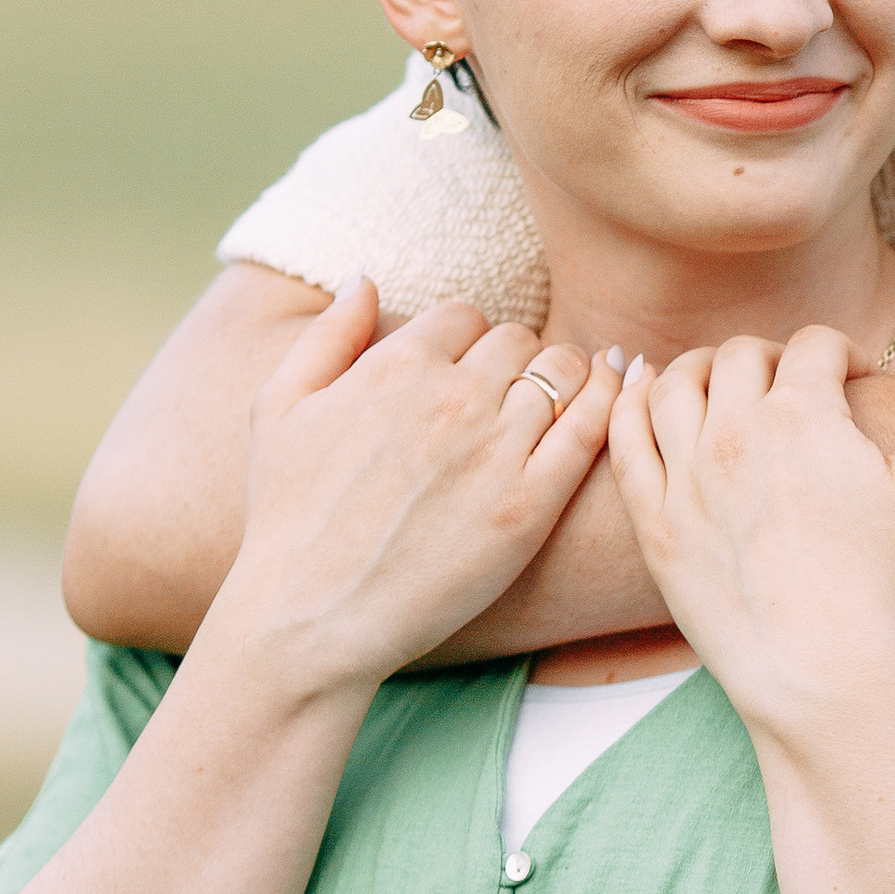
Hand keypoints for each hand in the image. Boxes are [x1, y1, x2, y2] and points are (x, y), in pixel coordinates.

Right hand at [219, 283, 621, 695]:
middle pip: (519, 341)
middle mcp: (452, 397)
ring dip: (566, 379)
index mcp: (397, 365)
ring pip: (564, 373)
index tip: (464, 374)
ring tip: (559, 401)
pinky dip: (610, 402)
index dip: (467, 342)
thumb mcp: (278, 407)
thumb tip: (365, 276)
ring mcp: (495, 450)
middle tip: (510, 394)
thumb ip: (327, 333)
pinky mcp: (529, 506)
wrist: (310, 617)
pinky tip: (615, 394)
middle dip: (515, 360)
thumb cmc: (286, 516)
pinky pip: (590, 428)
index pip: (466, 317)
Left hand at [609, 323, 894, 730]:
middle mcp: (735, 432)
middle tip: (794, 383)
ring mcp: (686, 476)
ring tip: (723, 382)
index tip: (857, 380)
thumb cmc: (886, 585)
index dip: (844, 353)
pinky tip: (638, 391)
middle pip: (741, 355)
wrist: (822, 674)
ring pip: (675, 383)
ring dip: (701, 368)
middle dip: (774, 356)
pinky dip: (628, 402)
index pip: (815, 344)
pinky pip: (626, 439)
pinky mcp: (656, 522)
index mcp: (803, 414)